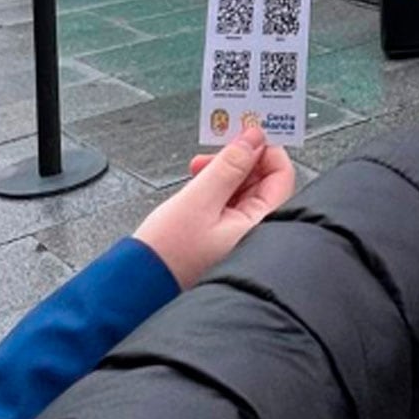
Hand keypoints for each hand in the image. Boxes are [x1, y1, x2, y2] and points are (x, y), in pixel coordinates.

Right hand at [132, 123, 296, 288]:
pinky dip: (215, 187)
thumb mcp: (199, 199)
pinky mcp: (220, 237)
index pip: (281, 174)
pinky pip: (228, 202)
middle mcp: (254, 232)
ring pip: (244, 189)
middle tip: (217, 147)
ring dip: (225, 171)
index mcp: (259, 225)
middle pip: (263, 179)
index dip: (265, 148)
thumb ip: (230, 165)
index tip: (245, 131)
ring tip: (200, 167)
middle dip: (240, 158)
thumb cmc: (167, 255)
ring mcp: (237, 236)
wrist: (136, 287)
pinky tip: (198, 182)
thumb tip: (254, 137)